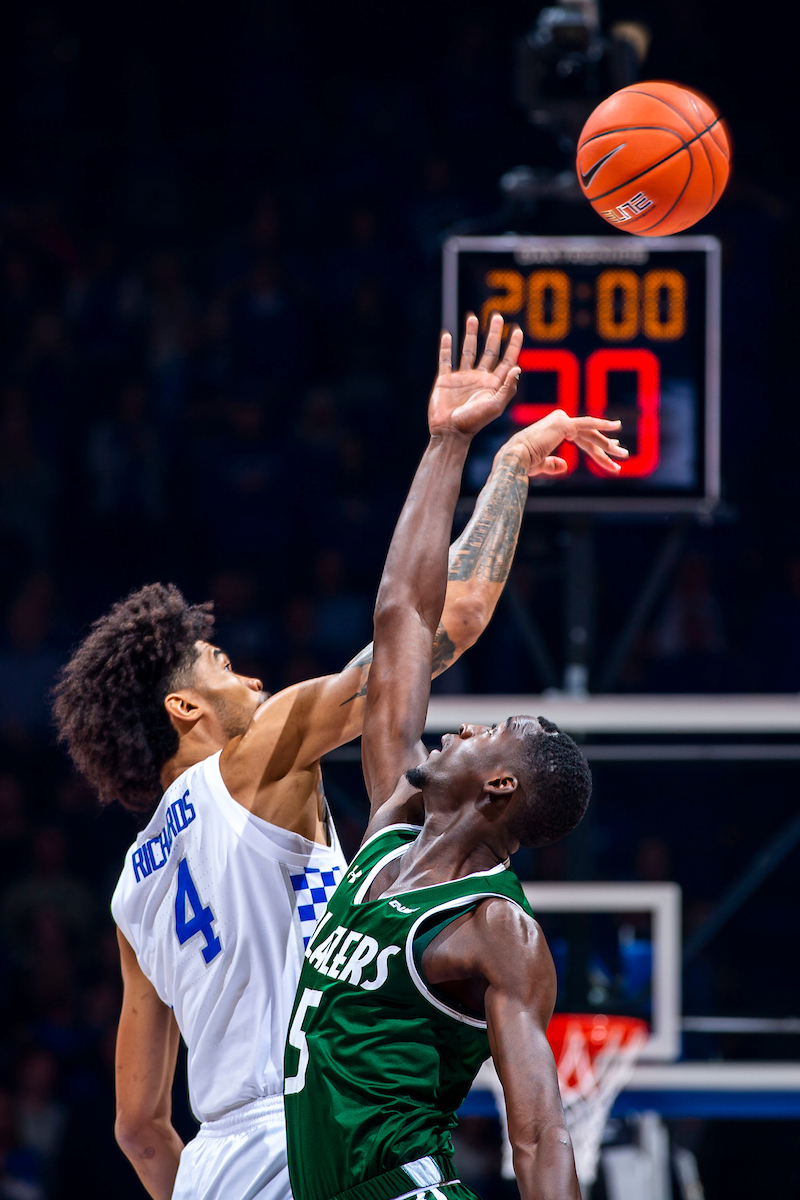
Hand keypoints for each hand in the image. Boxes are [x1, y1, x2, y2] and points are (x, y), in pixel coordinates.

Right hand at [429, 313, 522, 437]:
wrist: (449, 432)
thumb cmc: (473, 422)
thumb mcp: (494, 406)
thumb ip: (507, 387)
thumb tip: (517, 368)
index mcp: (493, 384)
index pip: (506, 360)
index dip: (513, 345)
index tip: (517, 330)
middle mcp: (479, 378)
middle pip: (489, 350)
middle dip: (493, 333)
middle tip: (497, 316)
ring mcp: (462, 378)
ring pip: (468, 350)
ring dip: (470, 334)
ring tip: (472, 318)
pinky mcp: (445, 380)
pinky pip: (446, 360)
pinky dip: (446, 347)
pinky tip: (447, 335)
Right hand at [500, 409, 628, 476]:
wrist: (514, 459)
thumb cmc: (522, 464)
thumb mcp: (540, 464)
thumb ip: (552, 464)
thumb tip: (565, 466)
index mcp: (553, 430)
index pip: (580, 436)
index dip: (596, 444)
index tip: (611, 448)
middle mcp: (558, 422)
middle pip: (588, 436)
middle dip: (606, 447)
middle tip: (622, 454)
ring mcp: (561, 421)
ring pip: (590, 435)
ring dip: (608, 445)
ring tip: (623, 454)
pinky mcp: (564, 424)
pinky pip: (587, 424)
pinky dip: (602, 425)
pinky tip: (616, 426)